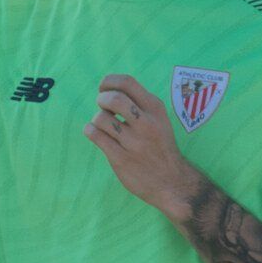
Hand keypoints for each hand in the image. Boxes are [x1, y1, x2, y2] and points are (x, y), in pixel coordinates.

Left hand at [84, 74, 198, 221]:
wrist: (171, 181)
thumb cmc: (160, 146)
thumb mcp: (159, 119)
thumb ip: (139, 103)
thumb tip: (109, 89)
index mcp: (155, 109)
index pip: (127, 82)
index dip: (108, 82)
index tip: (104, 89)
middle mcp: (146, 123)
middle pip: (114, 98)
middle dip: (102, 99)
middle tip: (103, 108)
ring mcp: (134, 142)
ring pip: (101, 118)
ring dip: (96, 119)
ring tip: (103, 126)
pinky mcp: (121, 159)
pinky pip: (95, 136)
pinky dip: (90, 130)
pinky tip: (95, 133)